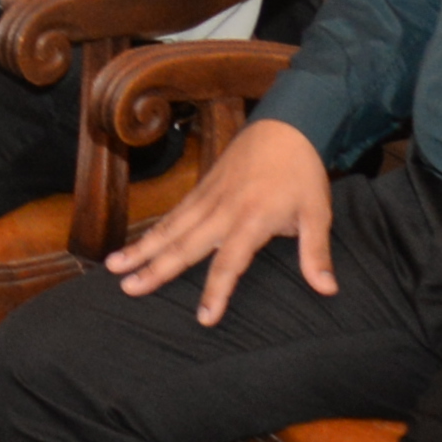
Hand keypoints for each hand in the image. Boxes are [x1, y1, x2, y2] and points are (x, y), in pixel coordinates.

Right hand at [105, 115, 337, 324]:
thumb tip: (328, 290)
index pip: (229, 262)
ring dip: (141, 248)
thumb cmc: (303, 171)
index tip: (204, 318)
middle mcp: (223, 209)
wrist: (287, 123)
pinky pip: (174, 214)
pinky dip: (153, 230)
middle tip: (128, 288)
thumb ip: (317, 253)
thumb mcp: (318, 212)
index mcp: (252, 218)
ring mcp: (208, 196)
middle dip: (155, 268)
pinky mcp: (202, 188)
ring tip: (114, 266)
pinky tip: (137, 245)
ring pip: (170, 227)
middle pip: (184, 245)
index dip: (216, 291)